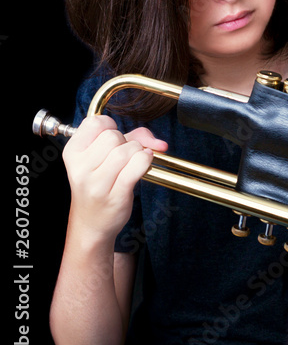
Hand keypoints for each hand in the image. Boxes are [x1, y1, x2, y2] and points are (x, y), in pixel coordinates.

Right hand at [62, 115, 167, 240]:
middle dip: (126, 142)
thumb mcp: (103, 158)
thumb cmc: (99, 186)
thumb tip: (156, 140)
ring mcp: (97, 182)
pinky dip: (145, 161)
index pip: (94, 122)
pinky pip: (137, 165)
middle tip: (125, 156)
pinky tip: (144, 164)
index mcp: (73, 153)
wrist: (91, 223)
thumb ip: (131, 138)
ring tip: (134, 163)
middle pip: (113, 136)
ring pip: (126, 150)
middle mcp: (81, 167)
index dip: (111, 125)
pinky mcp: (115, 194)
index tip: (115, 139)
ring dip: (138, 152)